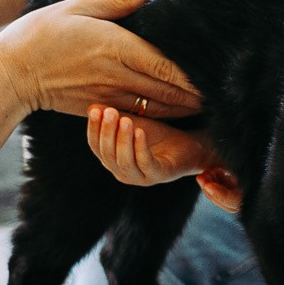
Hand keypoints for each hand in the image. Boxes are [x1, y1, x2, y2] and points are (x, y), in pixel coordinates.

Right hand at [0, 0, 198, 120]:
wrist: (12, 71)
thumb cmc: (42, 31)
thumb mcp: (79, 6)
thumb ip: (119, 1)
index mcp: (114, 45)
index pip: (164, 62)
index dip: (192, 72)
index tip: (216, 71)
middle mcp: (116, 74)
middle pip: (168, 88)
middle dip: (197, 92)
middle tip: (224, 91)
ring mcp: (109, 95)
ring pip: (157, 105)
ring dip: (184, 106)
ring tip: (209, 105)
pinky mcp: (100, 107)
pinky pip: (139, 114)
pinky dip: (162, 114)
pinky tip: (179, 113)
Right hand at [87, 108, 243, 211]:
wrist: (191, 145)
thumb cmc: (160, 136)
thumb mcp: (133, 123)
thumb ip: (114, 119)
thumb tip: (92, 107)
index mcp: (113, 161)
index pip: (96, 146)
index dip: (94, 129)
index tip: (95, 110)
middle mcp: (123, 172)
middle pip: (108, 154)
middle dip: (107, 132)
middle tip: (110, 112)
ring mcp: (140, 177)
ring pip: (124, 161)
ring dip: (122, 139)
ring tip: (124, 120)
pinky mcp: (159, 176)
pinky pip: (145, 163)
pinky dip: (140, 147)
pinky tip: (140, 131)